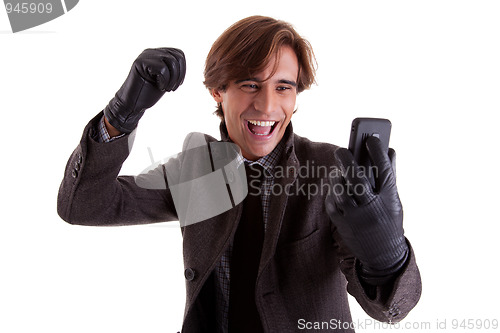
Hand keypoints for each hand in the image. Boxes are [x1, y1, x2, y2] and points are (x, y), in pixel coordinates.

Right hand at [104, 48, 185, 132]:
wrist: (132, 103)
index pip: (179, 54)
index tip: (177, 84)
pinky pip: (162, 69)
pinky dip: (164, 81)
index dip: (183, 71)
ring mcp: (145, 56)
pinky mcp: (140, 63)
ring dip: (172, 79)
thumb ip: (173, 68)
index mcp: (158, 54)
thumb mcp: (167, 79)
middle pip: (177, 57)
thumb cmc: (148, 92)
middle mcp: (152, 52)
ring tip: (165, 88)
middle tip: (171, 88)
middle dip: (179, 76)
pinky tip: (158, 86)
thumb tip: (181, 58)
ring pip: (171, 61)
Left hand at [326, 136, 407, 284]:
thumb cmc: (389, 222)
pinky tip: (335, 188)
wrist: (383, 256)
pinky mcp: (343, 225)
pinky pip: (333, 204)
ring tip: (338, 170)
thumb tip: (389, 150)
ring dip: (338, 178)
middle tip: (342, 150)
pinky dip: (333, 193)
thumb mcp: (394, 201)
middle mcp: (373, 208)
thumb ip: (390, 176)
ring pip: (342, 191)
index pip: (384, 171)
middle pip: (357, 179)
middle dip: (348, 161)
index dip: (377, 152)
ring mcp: (357, 218)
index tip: (371, 139)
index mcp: (390, 199)